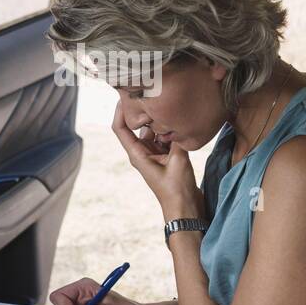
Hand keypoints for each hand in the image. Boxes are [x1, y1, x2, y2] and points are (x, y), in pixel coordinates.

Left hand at [111, 100, 204, 220]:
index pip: (120, 128)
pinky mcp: (166, 157)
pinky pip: (165, 138)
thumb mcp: (178, 161)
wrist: (186, 210)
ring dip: (160, 121)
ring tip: (169, 106)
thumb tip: (179, 119)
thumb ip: (177, 139)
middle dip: (144, 111)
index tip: (125, 94)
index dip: (119, 110)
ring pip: (154, 130)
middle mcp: (143, 152)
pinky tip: (180, 122)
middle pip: (137, 126)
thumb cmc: (177, 190)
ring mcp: (154, 154)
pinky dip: (170, 130)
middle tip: (153, 94)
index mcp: (137, 154)